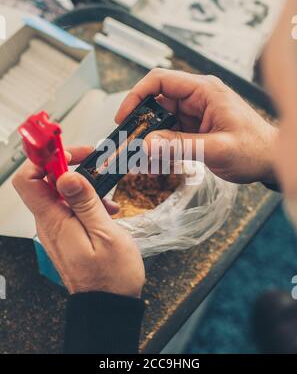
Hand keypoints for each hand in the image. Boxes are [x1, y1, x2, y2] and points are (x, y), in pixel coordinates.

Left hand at [12, 146, 144, 297]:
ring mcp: (58, 229)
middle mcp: (50, 223)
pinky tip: (107, 208)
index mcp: (55, 221)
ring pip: (60, 193)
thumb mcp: (104, 234)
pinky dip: (86, 200)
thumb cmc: (111, 277)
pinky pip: (70, 208)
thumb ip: (85, 203)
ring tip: (106, 189)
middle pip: (44, 181)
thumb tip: (66, 176)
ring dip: (81, 183)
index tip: (64, 149)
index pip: (29, 180)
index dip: (43, 158)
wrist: (109, 305)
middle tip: (90, 158)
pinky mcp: (67, 234)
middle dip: (67, 164)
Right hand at [116, 69, 277, 183]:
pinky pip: (169, 135)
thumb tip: (147, 144)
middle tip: (131, 146)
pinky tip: (156, 164)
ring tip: (144, 161)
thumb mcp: (217, 148)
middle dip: (141, 125)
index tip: (124, 116)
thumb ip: (180, 146)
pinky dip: (160, 149)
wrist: (270, 161)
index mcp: (204, 91)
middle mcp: (197, 99)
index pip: (160, 80)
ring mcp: (194, 114)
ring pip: (160, 122)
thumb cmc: (255, 149)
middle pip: (156, 103)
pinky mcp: (194, 129)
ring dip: (150, 141)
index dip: (137, 95)